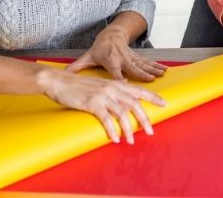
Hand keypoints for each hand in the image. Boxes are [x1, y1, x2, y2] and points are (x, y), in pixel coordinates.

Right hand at [37, 67, 166, 143]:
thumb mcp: (98, 83)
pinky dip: (112, 130)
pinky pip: (106, 119)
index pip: (139, 90)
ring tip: (130, 141)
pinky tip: (115, 139)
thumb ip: (112, 87)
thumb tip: (124, 87)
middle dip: (144, 119)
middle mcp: (112, 88)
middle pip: (135, 104)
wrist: (58, 81)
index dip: (153, 97)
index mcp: (115, 84)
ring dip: (128, 129)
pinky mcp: (92, 103)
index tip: (165, 104)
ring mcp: (102, 95)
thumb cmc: (77, 84)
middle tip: (150, 131)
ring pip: (122, 113)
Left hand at [66, 25, 166, 81]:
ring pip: (143, 64)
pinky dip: (156, 66)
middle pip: (133, 68)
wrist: (112, 34)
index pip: (115, 71)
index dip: (119, 78)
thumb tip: (64, 73)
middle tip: (150, 80)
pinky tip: (164, 70)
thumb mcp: (88, 56)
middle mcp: (122, 58)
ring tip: (161, 74)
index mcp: (110, 60)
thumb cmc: (99, 49)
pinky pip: (148, 62)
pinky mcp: (137, 56)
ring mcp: (131, 57)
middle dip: (142, 74)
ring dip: (153, 69)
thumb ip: (77, 66)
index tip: (125, 85)